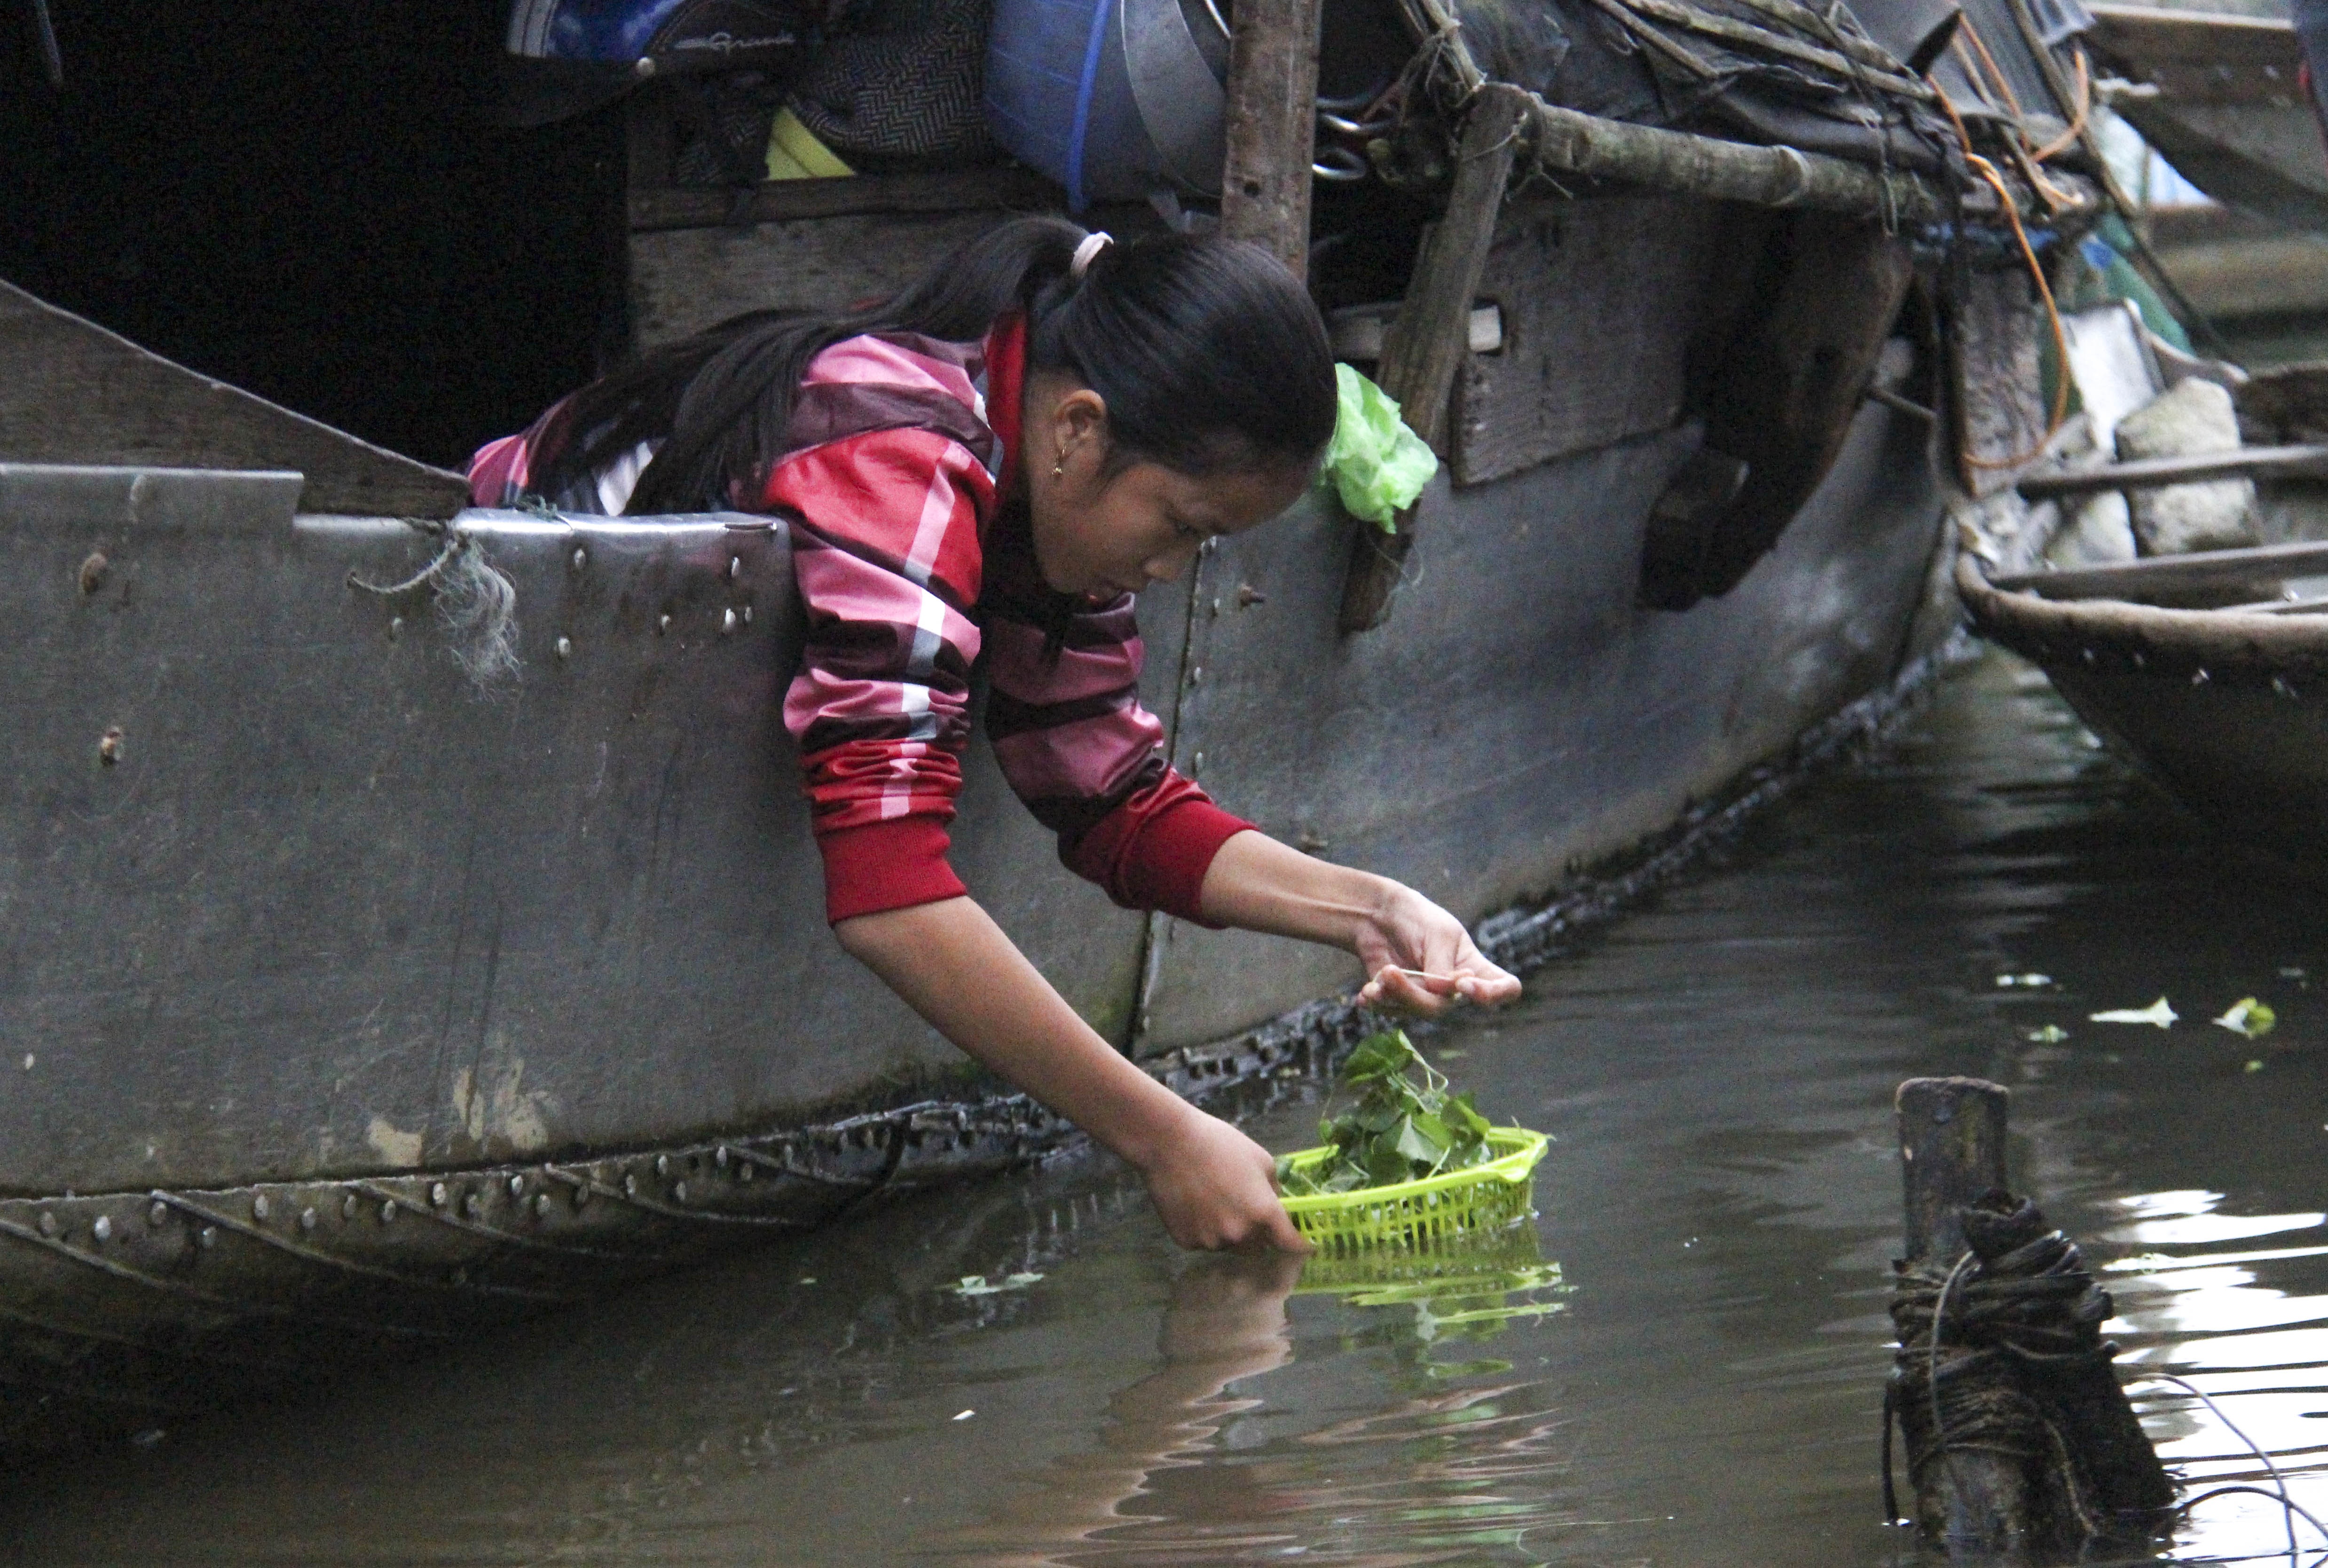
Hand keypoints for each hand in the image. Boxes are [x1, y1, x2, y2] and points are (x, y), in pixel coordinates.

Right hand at [1136, 1104, 1311, 1253]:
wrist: (1169, 1143)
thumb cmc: (1219, 1143)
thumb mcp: (1260, 1158)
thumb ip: (1274, 1188)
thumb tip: (1277, 1204)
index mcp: (1263, 1212)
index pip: (1290, 1243)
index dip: (1300, 1247)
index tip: (1305, 1248)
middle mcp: (1240, 1234)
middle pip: (1258, 1248)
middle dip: (1258, 1234)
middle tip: (1244, 1208)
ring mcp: (1211, 1241)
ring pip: (1229, 1246)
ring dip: (1229, 1232)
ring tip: (1213, 1200)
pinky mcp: (1187, 1242)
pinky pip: (1204, 1242)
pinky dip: (1204, 1230)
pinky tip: (1194, 1204)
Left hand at [1351, 880, 1521, 1015]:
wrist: (1377, 916)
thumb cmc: (1417, 918)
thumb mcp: (1437, 934)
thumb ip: (1442, 966)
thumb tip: (1442, 993)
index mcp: (1474, 967)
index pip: (1505, 989)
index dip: (1493, 994)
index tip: (1465, 984)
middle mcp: (1455, 988)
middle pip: (1445, 1007)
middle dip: (1414, 993)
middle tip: (1390, 972)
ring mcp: (1427, 996)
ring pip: (1416, 1010)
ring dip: (1392, 994)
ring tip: (1379, 974)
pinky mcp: (1401, 1000)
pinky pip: (1392, 1012)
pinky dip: (1377, 1001)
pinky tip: (1365, 993)